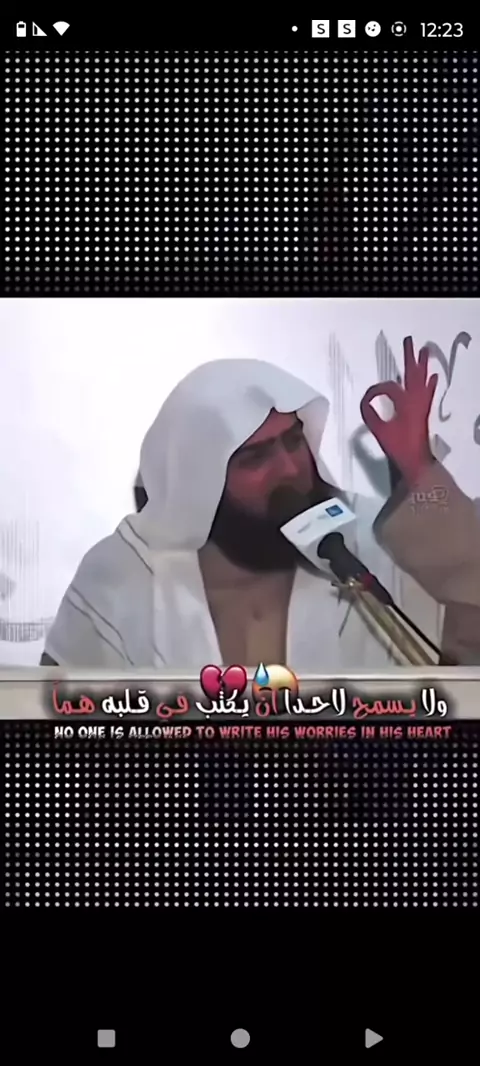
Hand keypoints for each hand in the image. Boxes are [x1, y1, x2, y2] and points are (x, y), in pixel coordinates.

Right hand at [360, 336, 437, 486]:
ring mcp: (421, 404)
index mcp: (404, 402)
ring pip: (422, 379)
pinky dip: (430, 384)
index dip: (375, 392)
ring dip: (422, 365)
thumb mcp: (379, 431)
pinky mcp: (423, 410)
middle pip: (412, 373)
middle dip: (409, 357)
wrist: (416, 460)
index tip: (366, 400)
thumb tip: (365, 402)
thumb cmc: (398, 446)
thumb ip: (370, 415)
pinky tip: (433, 377)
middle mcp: (415, 399)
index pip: (388, 388)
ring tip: (424, 350)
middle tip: (409, 340)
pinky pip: (428, 393)